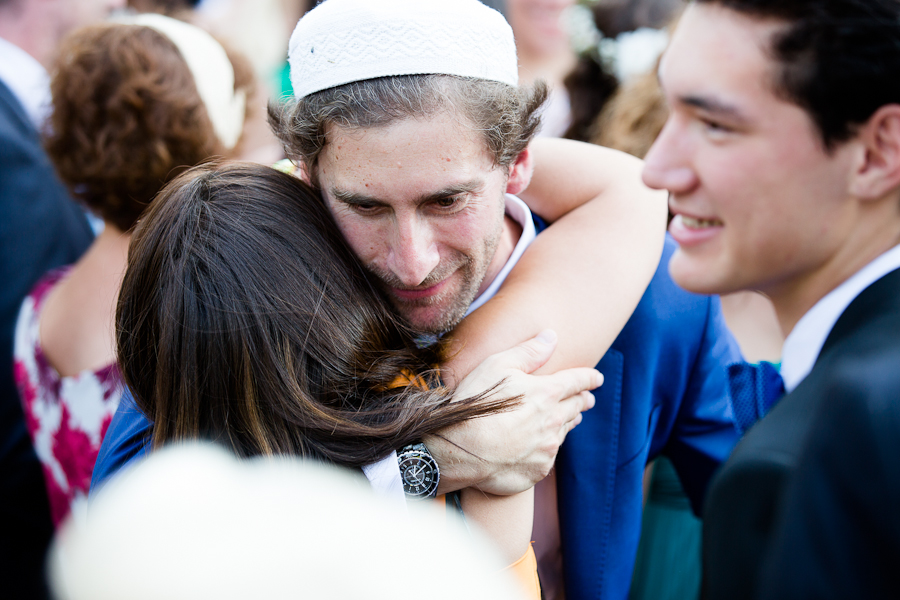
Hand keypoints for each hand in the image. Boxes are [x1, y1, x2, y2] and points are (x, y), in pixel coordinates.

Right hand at [426, 330, 601, 494]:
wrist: (460, 451)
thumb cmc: (475, 404)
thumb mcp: (497, 366)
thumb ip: (528, 352)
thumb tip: (551, 336)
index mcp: (546, 393)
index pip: (577, 382)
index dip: (590, 378)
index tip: (598, 378)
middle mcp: (553, 421)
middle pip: (576, 407)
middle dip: (583, 400)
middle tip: (587, 399)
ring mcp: (547, 448)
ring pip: (566, 431)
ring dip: (569, 422)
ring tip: (571, 418)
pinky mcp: (538, 469)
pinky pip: (550, 455)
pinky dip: (549, 446)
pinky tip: (542, 445)